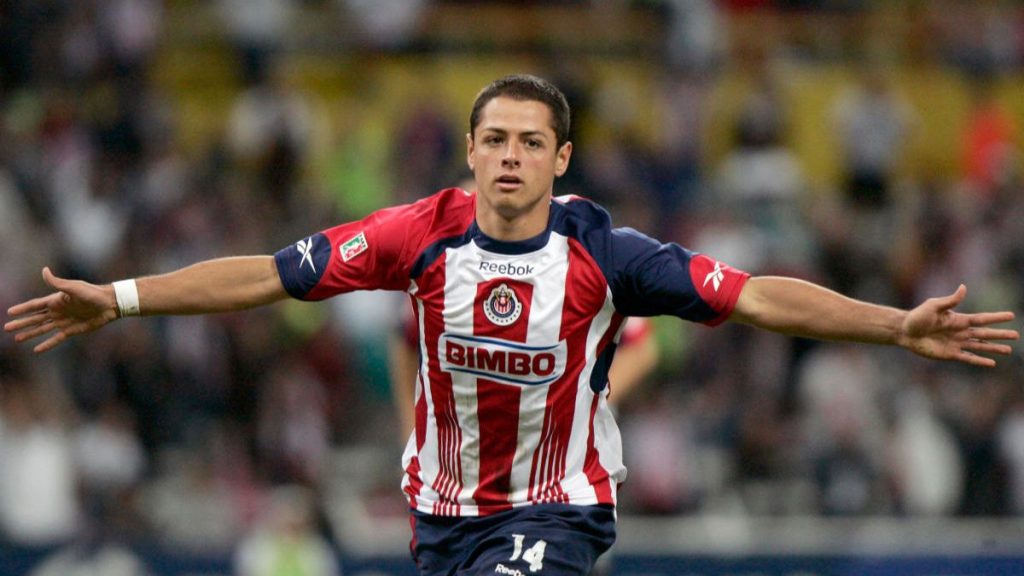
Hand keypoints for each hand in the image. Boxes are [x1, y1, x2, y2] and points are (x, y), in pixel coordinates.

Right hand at [4, 267, 119, 352]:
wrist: (110, 304)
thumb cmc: (92, 293)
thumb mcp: (74, 287)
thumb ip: (58, 283)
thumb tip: (44, 270)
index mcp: (56, 300)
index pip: (34, 305)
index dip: (22, 309)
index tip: (9, 312)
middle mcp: (58, 311)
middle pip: (35, 318)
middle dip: (21, 323)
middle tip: (7, 328)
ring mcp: (64, 321)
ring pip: (42, 329)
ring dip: (30, 333)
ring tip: (17, 338)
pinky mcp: (72, 330)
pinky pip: (56, 338)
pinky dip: (47, 344)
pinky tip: (37, 349)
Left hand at [899, 285, 1018, 366]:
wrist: (904, 331)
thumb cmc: (917, 317)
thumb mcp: (933, 306)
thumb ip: (950, 300)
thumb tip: (964, 287)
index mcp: (958, 319)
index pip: (982, 319)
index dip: (996, 318)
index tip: (1011, 315)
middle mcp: (960, 331)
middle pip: (985, 333)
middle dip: (1000, 334)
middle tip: (1016, 335)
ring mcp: (956, 343)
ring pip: (979, 346)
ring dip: (993, 348)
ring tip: (1008, 350)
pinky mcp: (949, 354)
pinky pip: (968, 357)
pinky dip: (979, 360)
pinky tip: (991, 363)